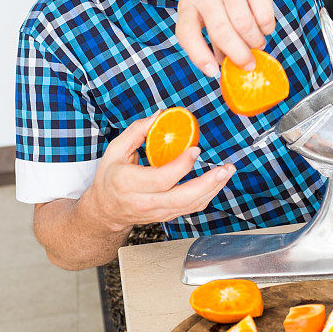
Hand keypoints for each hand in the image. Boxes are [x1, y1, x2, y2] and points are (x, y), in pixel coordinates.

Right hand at [86, 114, 234, 229]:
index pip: (161, 179)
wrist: (105, 212)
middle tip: (224, 168)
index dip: (181, 166)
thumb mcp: (114, 150)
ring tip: (227, 171)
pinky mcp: (166, 216)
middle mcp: (144, 202)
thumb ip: (136, 132)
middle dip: (207, 183)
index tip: (195, 149)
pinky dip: (207, 195)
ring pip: (190, 206)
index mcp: (129, 183)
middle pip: (181, 198)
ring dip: (213, 189)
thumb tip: (159, 115)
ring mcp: (157, 212)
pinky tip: (217, 181)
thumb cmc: (109, 178)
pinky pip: (191, 208)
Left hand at [176, 0, 277, 75]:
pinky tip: (265, 26)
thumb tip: (226, 69)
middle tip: (249, 65)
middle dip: (238, 55)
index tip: (213, 72)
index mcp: (189, 3)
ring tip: (257, 42)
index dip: (198, 55)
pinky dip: (267, 27)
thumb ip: (216, 42)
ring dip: (255, 41)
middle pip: (221, 33)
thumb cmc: (228, 0)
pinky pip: (263, 15)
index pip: (186, 33)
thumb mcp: (213, 17)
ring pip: (244, 25)